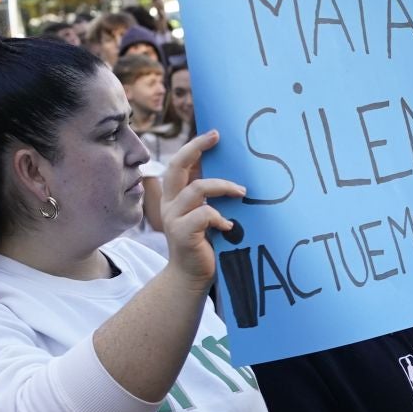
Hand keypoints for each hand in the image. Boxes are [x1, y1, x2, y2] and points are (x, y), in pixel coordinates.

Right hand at [159, 130, 245, 289]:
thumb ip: (213, 198)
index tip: (215, 133)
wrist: (191, 278)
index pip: (180, 164)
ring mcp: (174, 218)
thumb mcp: (208, 216)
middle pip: (177, 166)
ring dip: (224, 187)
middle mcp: (170, 204)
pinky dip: (221, 218)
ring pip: (198, 189)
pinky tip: (230, 228)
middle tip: (216, 137)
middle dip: (196, 147)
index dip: (195, 146)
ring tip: (242, 192)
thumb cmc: (206, 245)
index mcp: (175, 197)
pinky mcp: (182, 233)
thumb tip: (239, 174)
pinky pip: (205, 215)